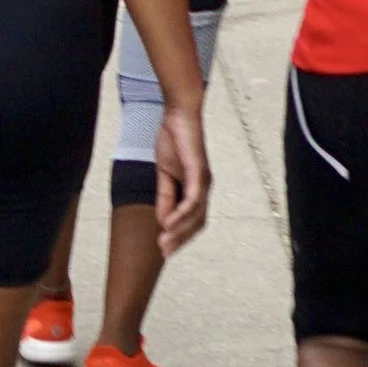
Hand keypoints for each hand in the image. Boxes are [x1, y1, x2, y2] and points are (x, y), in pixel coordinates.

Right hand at [152, 99, 210, 254]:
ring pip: (196, 215)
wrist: (179, 113)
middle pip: (197, 223)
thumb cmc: (173, 140)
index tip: (165, 249)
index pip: (193, 220)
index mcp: (196, 188)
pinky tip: (169, 224)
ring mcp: (203, 181)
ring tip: (164, 243)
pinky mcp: (199, 172)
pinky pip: (193, 199)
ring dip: (180, 232)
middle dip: (181, 240)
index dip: (181, 236)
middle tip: (164, 253)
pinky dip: (182, 214)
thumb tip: (163, 221)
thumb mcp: (164, 173)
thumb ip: (164, 196)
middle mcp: (203, 188)